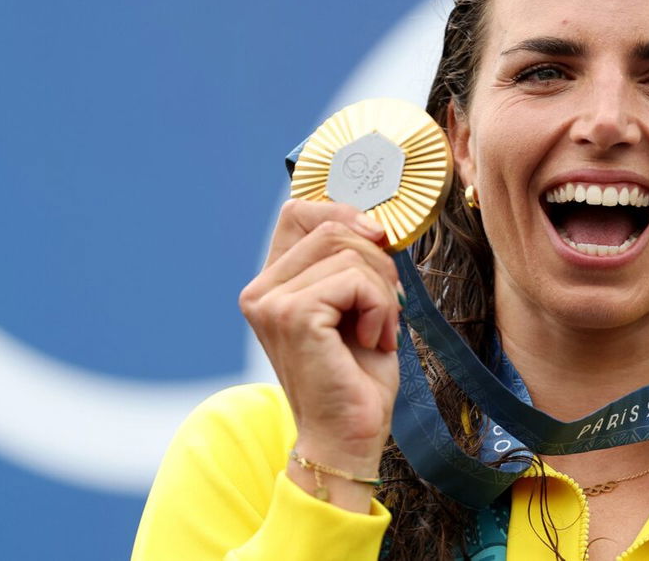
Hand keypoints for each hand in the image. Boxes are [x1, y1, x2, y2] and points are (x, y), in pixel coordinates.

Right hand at [238, 199, 400, 508]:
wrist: (348, 438)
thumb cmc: (356, 378)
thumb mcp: (358, 305)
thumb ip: (354, 262)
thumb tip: (375, 223)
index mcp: (272, 283)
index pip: (299, 211)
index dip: (345, 214)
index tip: (379, 241)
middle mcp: (261, 290)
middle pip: (332, 228)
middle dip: (377, 261)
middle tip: (387, 307)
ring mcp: (271, 302)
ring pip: (348, 250)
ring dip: (382, 290)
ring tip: (378, 331)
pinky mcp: (293, 315)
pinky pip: (355, 280)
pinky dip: (381, 307)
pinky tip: (374, 341)